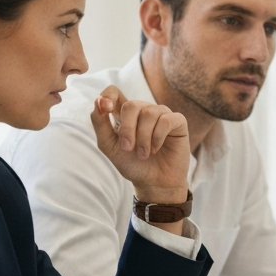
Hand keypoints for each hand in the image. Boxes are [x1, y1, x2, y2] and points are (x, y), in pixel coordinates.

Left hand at [91, 86, 189, 205]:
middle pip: (132, 105)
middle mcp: (143, 111)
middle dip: (127, 129)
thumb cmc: (132, 164)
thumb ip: (100, 124)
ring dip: (143, 138)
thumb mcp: (109, 146)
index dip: (108, 96)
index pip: (114, 92)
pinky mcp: (177, 122)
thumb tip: (98, 101)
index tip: (106, 108)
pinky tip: (156, 149)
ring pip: (149, 113)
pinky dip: (158, 137)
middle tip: (128, 148)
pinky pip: (166, 120)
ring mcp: (161, 114)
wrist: (154, 183)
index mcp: (124, 115)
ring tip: (144, 154)